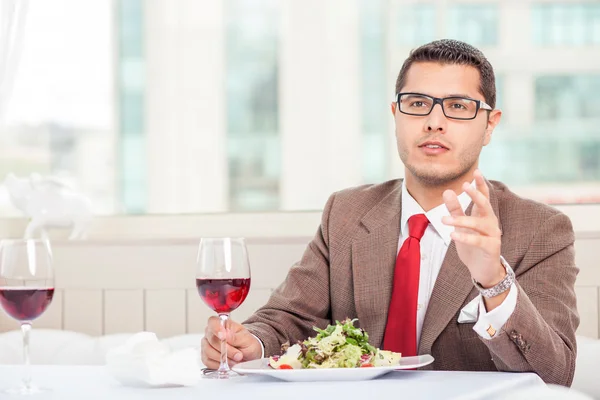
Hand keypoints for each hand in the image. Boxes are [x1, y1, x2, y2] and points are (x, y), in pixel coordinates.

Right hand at [201, 316, 262, 368]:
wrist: (248, 353)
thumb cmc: (246, 343)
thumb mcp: (246, 339)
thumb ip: (235, 337)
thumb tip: (226, 335)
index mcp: (222, 324)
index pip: (212, 322)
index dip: (216, 330)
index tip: (223, 337)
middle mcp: (211, 333)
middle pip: (212, 340)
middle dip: (226, 350)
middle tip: (238, 355)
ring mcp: (207, 345)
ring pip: (208, 352)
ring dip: (223, 359)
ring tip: (234, 360)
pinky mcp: (206, 357)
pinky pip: (208, 362)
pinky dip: (219, 365)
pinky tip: (227, 364)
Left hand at [441, 170, 504, 288]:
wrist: (482, 269)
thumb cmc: (472, 245)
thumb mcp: (461, 226)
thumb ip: (455, 209)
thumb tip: (447, 191)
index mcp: (484, 215)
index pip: (484, 196)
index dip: (480, 184)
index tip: (476, 171)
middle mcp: (491, 222)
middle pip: (485, 205)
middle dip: (475, 195)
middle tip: (464, 186)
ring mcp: (493, 235)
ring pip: (478, 224)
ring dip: (461, 220)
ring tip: (443, 220)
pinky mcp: (492, 248)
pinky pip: (479, 241)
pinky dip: (465, 237)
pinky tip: (453, 235)